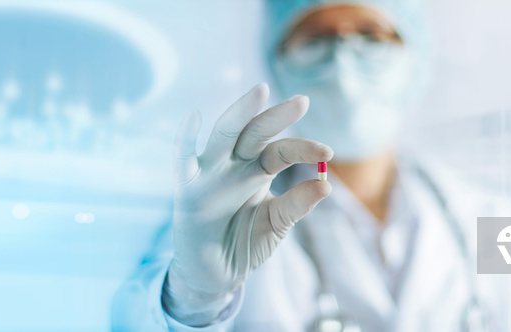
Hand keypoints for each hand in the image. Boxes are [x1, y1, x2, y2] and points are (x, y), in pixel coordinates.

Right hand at [162, 83, 332, 325]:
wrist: (216, 275)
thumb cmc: (245, 243)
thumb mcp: (277, 224)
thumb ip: (297, 205)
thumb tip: (326, 185)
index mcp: (258, 169)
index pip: (282, 150)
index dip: (304, 148)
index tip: (328, 153)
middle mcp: (235, 164)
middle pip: (256, 132)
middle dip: (277, 116)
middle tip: (302, 101)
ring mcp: (210, 172)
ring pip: (224, 135)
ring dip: (241, 112)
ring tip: (261, 91)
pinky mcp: (187, 188)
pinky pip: (183, 160)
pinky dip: (184, 139)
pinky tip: (193, 118)